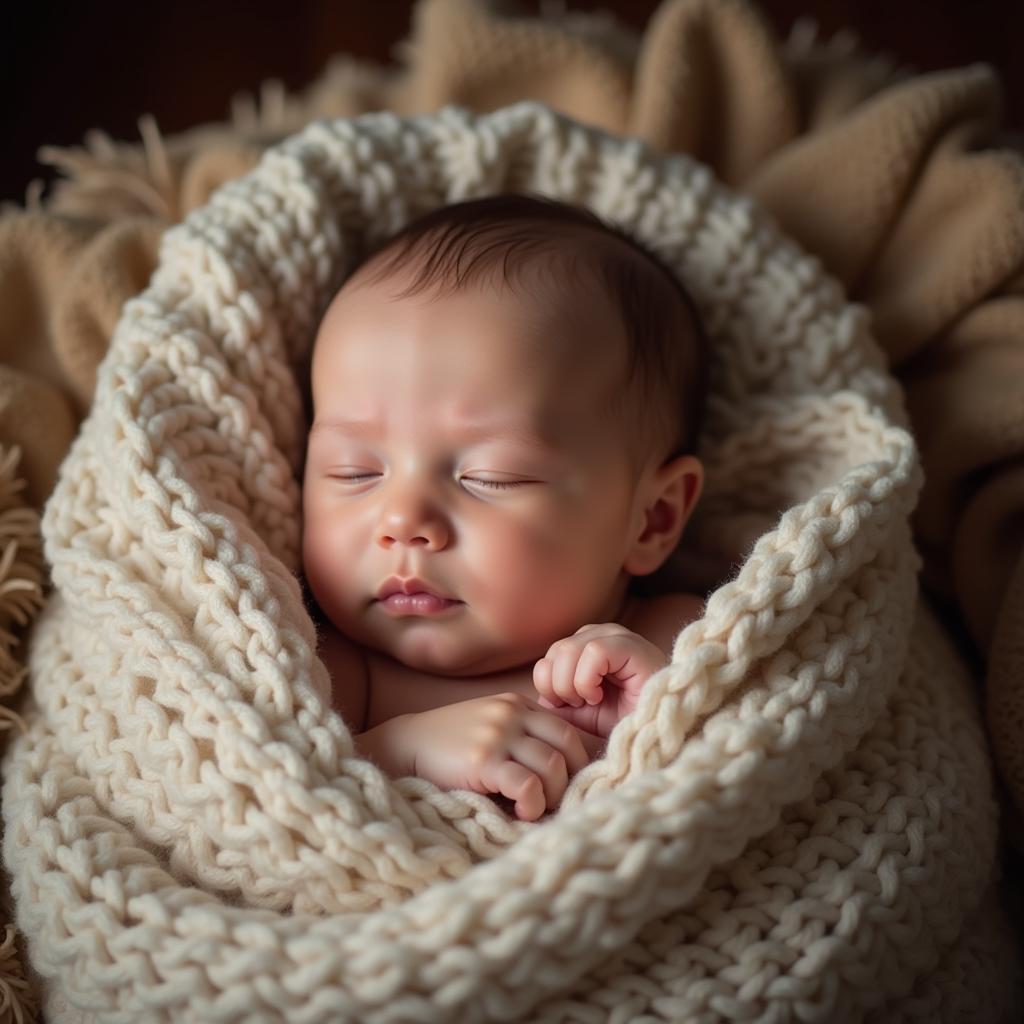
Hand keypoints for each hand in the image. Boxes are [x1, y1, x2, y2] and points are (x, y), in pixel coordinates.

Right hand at [393, 693, 591, 821]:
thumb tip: (565, 776)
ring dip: (552, 796)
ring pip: (552, 767)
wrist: (405, 747)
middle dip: (569, 780)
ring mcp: (498, 734)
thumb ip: (523, 740)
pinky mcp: (483, 760)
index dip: (577, 763)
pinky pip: (528, 784)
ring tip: (535, 810)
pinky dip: (532, 804)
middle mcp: (512, 714)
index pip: (568, 731)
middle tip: (555, 803)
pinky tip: (520, 813)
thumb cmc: (451, 747)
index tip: (570, 787)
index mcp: (518, 704)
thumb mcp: (492, 729)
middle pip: (568, 747)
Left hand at [532, 623, 667, 737]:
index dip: (548, 684)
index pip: (549, 656)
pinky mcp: (632, 646)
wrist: (655, 740)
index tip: (569, 705)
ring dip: (572, 685)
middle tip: (581, 705)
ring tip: (592, 700)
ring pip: (568, 650)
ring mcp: (618, 636)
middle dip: (559, 688)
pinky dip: (587, 680)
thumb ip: (555, 700)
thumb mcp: (579, 715)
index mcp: (588, 646)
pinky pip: (593, 652)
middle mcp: (602, 634)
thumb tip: (534, 693)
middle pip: (556, 652)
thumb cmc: (622, 725)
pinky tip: (600, 695)